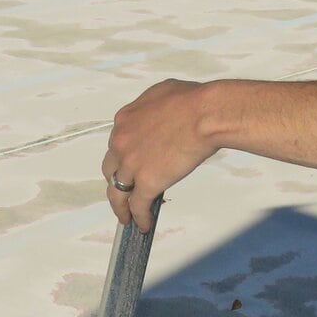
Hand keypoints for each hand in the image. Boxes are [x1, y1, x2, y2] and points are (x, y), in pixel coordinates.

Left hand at [102, 79, 212, 231]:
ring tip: (126, 217)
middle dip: (117, 180)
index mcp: (125, 120)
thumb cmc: (194, 100)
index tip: (130, 166)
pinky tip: (143, 224)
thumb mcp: (164, 92)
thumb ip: (153, 106)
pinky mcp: (146, 182)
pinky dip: (139, 217)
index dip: (124, 157)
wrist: (206, 114)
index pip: (117, 144)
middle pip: (110, 168)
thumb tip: (159, 112)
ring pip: (117, 192)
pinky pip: (137, 205)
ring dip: (120, 206)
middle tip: (124, 190)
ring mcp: (132, 164)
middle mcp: (121, 142)